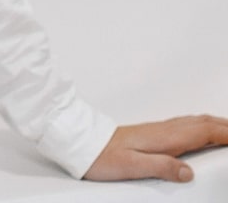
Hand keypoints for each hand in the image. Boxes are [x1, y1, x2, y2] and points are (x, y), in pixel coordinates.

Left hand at [84, 115, 227, 181]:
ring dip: (215, 124)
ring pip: (194, 122)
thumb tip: (188, 172)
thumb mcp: (131, 166)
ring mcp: (158, 130)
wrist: (81, 143)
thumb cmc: (102, 157)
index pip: (204, 132)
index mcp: (164, 137)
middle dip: (226, 125)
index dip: (227, 133)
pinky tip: (200, 133)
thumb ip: (160, 167)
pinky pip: (184, 126)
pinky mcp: (152, 133)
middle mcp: (163, 130)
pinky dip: (201, 127)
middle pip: (203, 123)